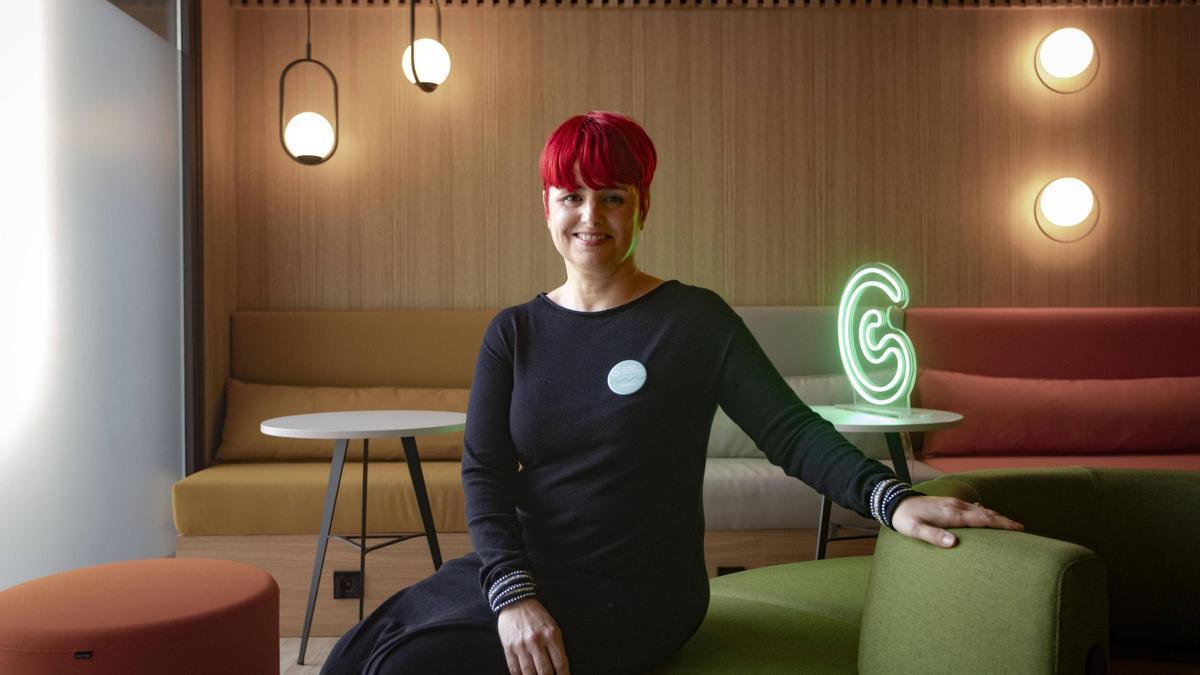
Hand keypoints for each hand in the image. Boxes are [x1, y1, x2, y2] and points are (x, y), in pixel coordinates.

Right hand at [497, 597, 569, 674]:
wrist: (515, 602)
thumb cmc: (536, 616)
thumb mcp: (552, 627)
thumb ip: (556, 646)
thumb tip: (560, 668)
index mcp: (551, 635)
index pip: (560, 663)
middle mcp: (536, 641)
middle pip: (545, 671)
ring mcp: (521, 645)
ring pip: (529, 673)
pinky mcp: (508, 647)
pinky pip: (515, 669)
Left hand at [891, 496, 1023, 547]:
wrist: (894, 501)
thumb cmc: (904, 519)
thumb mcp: (915, 530)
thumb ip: (933, 536)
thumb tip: (954, 542)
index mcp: (951, 514)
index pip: (982, 519)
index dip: (1001, 524)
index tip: (1019, 528)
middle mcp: (955, 506)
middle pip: (985, 513)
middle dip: (1004, 520)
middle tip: (1022, 529)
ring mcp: (953, 503)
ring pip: (980, 509)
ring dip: (995, 516)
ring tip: (1009, 524)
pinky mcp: (949, 503)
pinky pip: (972, 508)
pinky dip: (984, 512)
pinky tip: (986, 516)